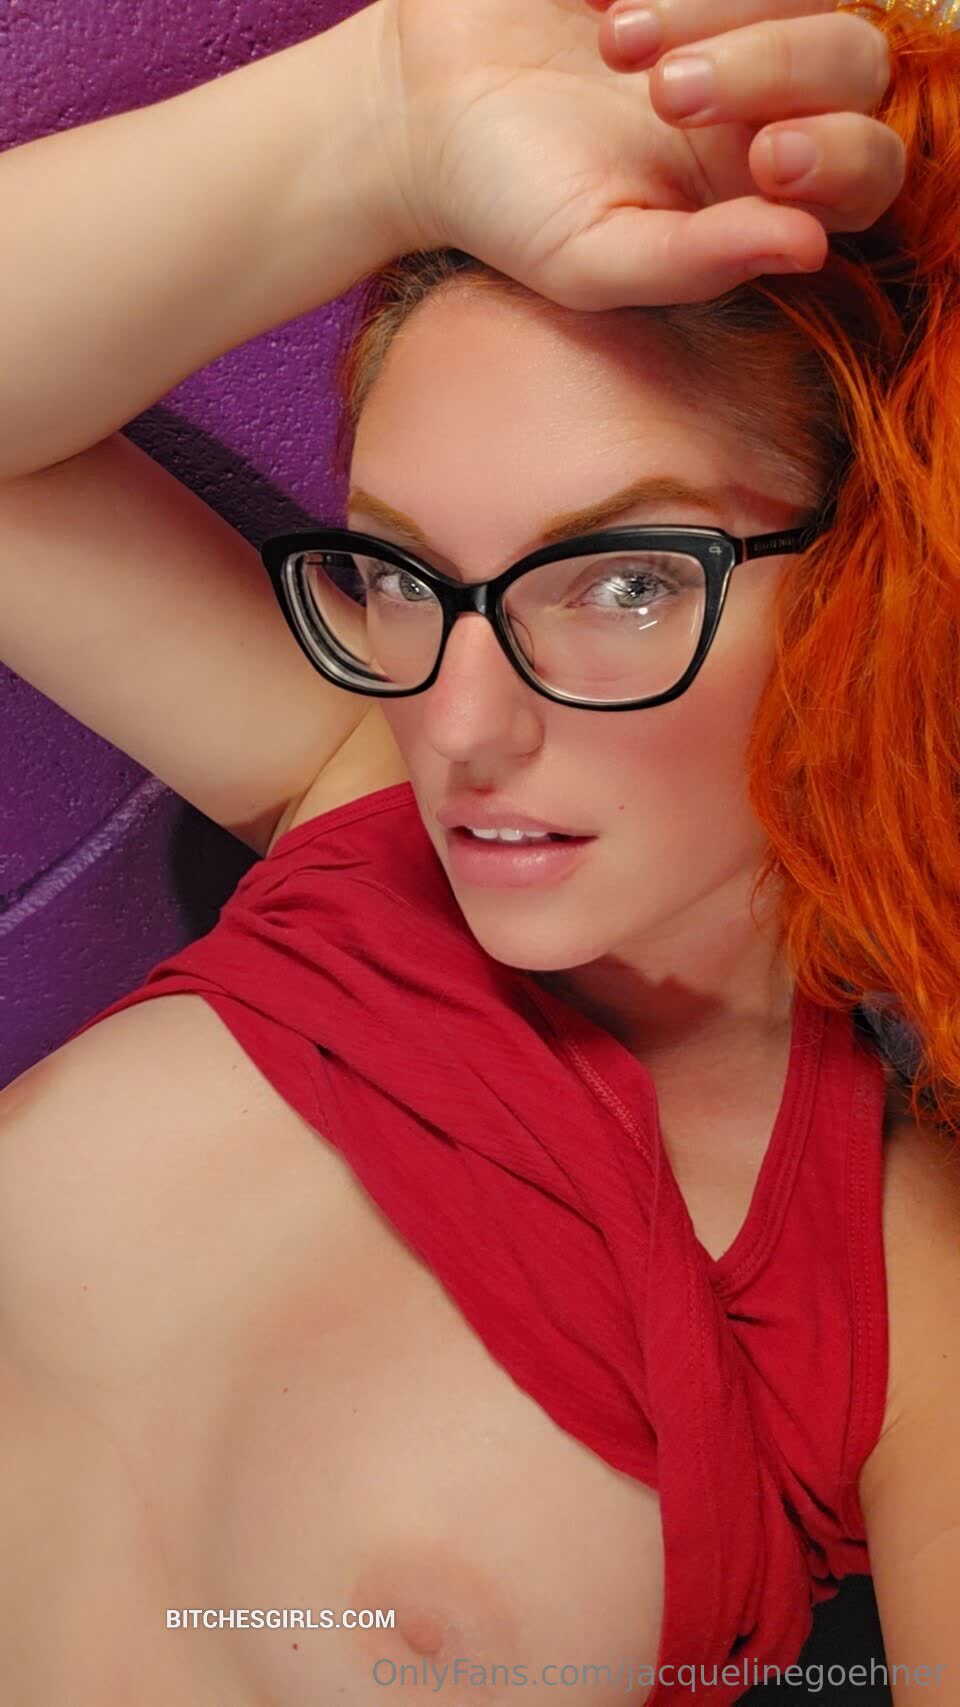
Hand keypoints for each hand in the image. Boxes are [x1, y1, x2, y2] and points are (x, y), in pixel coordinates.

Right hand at [373, 0, 905, 308]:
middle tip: (671, 94)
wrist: (422, 106)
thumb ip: (698, 264)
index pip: (865, 170)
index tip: (770, 158)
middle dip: (779, 67)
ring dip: (714, 10)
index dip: (845, 157)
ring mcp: (737, 19)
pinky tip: (600, 4)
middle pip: (855, 61)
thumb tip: (811, 248)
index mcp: (758, 193)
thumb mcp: (592, 260)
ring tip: (614, 45)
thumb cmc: (510, 203)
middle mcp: (768, 101)